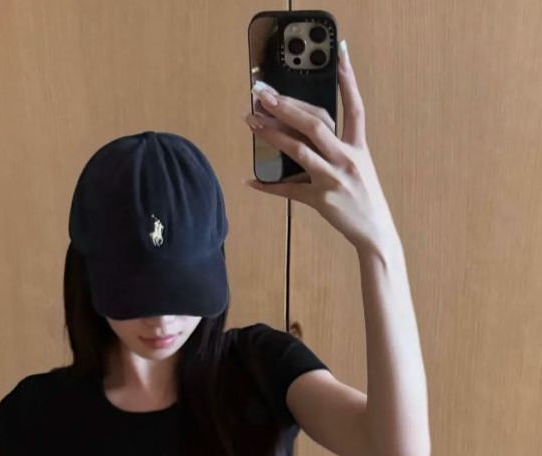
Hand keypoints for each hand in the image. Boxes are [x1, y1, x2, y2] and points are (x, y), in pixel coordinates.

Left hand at [243, 41, 397, 252]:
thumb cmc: (364, 197)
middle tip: (264, 94)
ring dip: (273, 135)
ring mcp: (333, 180)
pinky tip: (250, 180)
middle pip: (316, 125)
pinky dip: (269, 186)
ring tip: (252, 122)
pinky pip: (289, 191)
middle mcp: (347, 159)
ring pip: (299, 151)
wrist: (375, 231)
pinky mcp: (321, 201)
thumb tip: (303, 137)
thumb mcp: (358, 167)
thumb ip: (336, 150)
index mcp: (358, 147)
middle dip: (288, 107)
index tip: (341, 54)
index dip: (349, 81)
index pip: (354, 107)